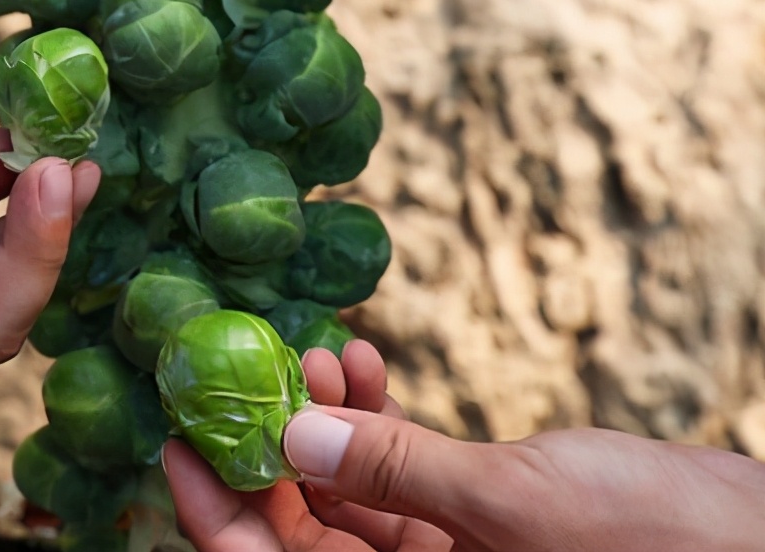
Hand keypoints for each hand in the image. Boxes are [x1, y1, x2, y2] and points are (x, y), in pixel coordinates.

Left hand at [164, 340, 764, 551]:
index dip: (216, 515)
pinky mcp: (466, 517)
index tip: (178, 442)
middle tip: (241, 372)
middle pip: (295, 528)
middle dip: (265, 447)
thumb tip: (291, 441)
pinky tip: (363, 362)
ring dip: (319, 418)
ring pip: (342, 489)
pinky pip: (393, 468)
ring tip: (316, 352)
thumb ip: (399, 475)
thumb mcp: (517, 506)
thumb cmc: (657, 547)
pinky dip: (372, 416)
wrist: (751, 540)